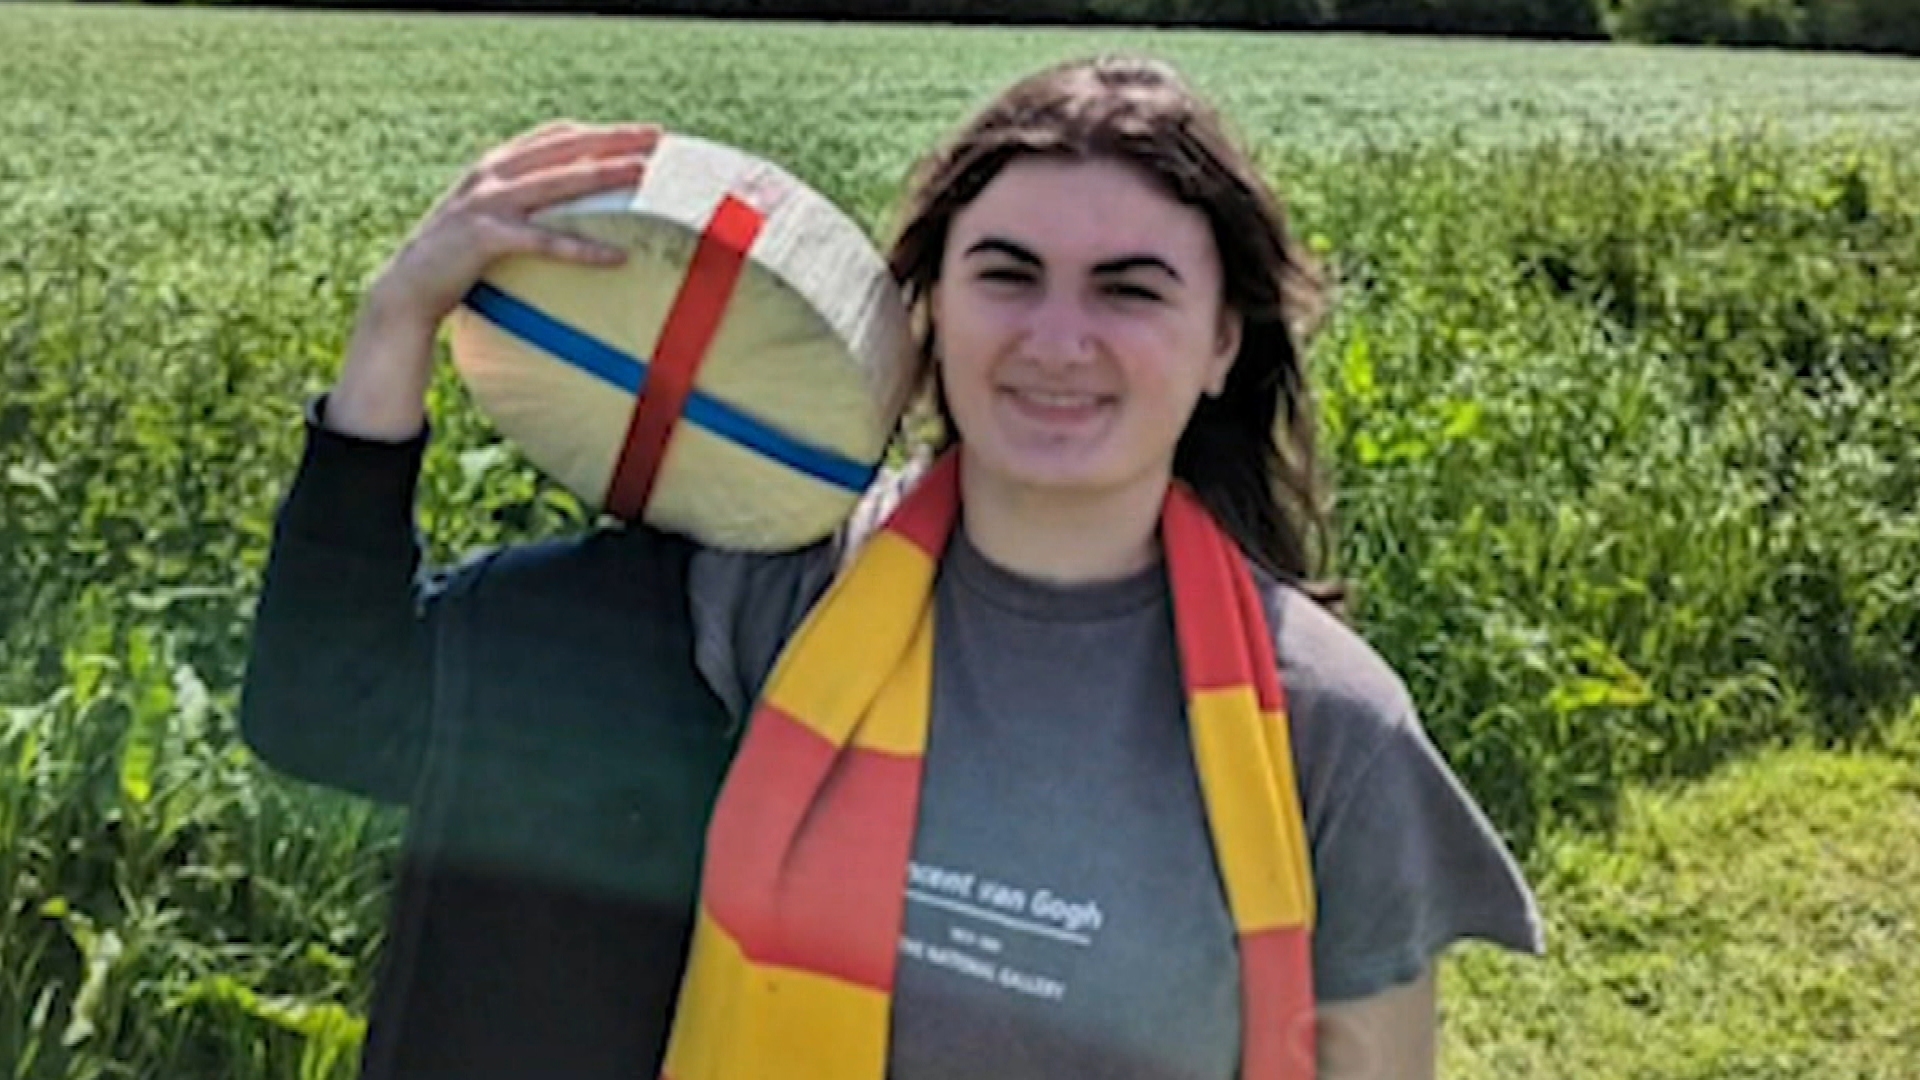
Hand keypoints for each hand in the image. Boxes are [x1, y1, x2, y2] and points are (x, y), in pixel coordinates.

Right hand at [328, 121, 659, 440]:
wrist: (407, 288)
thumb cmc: (456, 257)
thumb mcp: (490, 217)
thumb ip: (522, 203)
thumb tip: (567, 207)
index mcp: (495, 166)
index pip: (553, 135)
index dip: (595, 130)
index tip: (635, 131)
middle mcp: (492, 175)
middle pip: (564, 149)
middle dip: (612, 139)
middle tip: (656, 136)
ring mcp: (487, 203)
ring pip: (558, 183)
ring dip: (603, 175)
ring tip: (643, 173)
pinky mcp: (485, 238)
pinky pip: (545, 241)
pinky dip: (583, 248)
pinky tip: (617, 256)